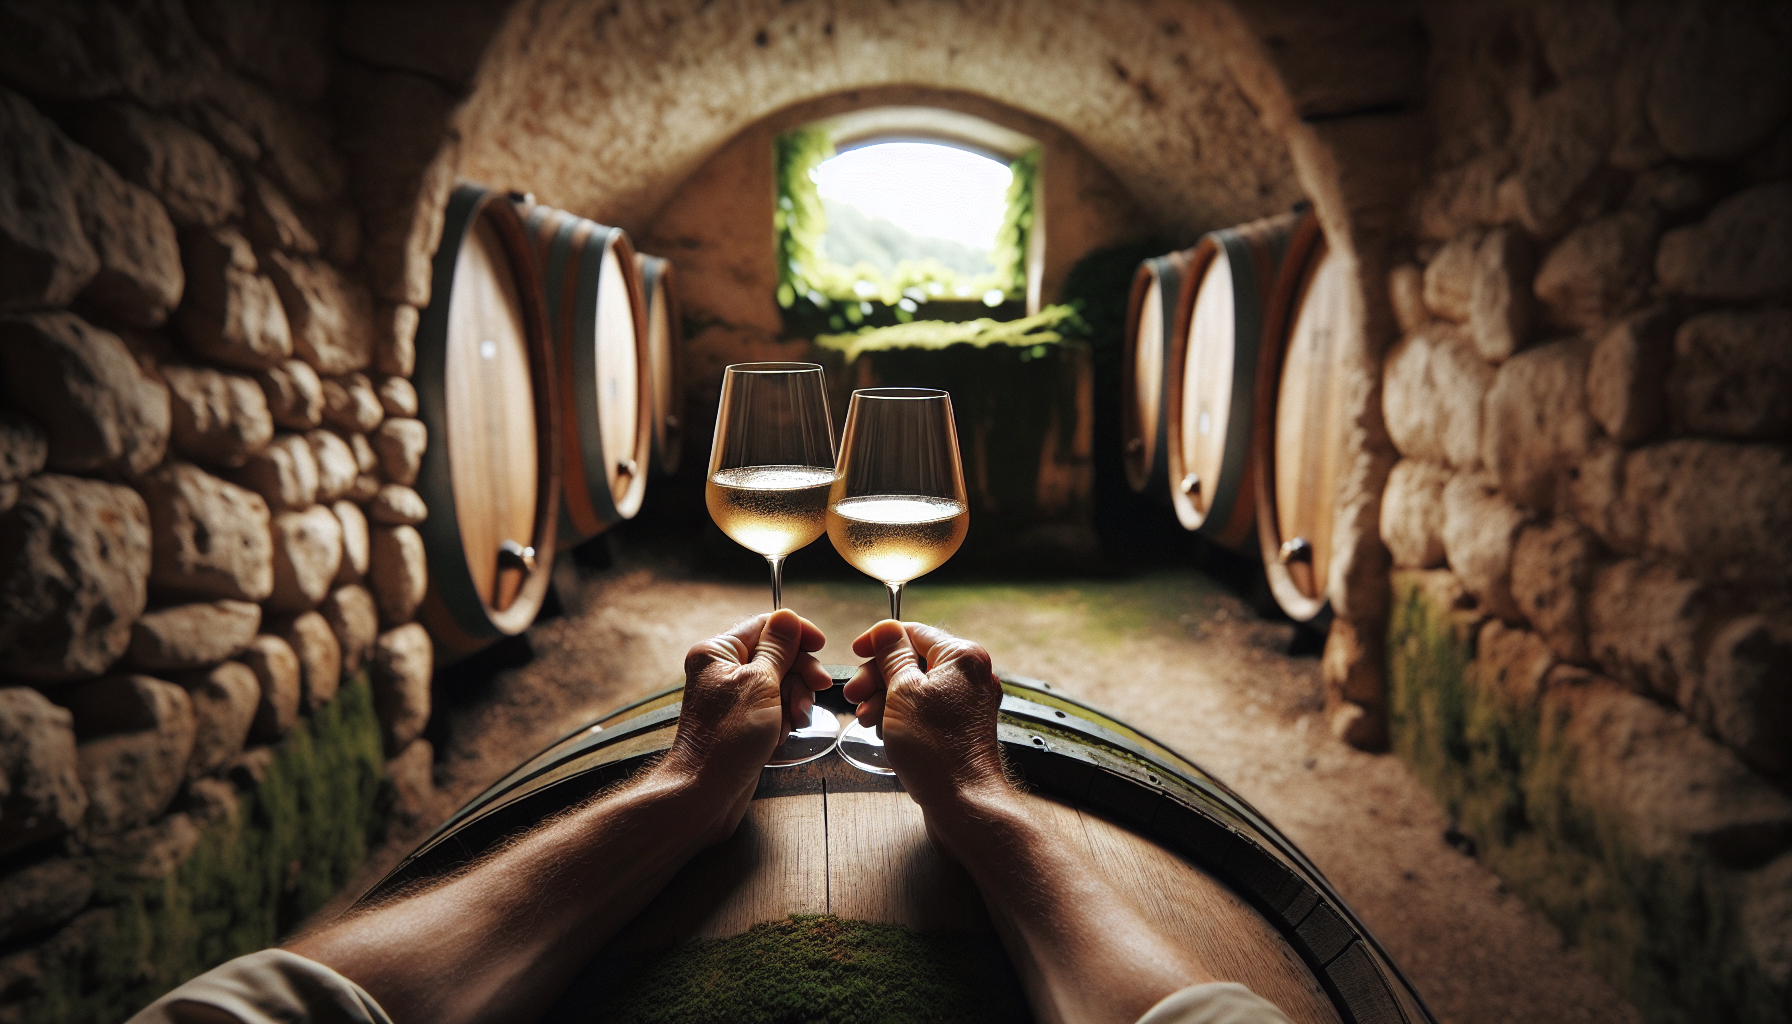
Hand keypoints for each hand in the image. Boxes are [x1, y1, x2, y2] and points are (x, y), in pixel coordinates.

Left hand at [659, 610, 832, 840]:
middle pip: (777, 655)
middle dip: (800, 674)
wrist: (706, 792)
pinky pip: (775, 707)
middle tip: (817, 690)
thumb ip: (778, 649)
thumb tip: (789, 617)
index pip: (765, 625)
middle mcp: (723, 670)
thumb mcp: (761, 684)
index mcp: (719, 651)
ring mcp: (733, 697)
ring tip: (796, 720)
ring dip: (795, 699)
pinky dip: (785, 718)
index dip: (797, 633)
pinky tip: (784, 734)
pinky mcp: (743, 721)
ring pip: (781, 683)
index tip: (820, 646)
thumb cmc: (727, 739)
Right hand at [842, 620, 1004, 809]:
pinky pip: (926, 707)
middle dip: (878, 677)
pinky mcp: (962, 724)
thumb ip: (892, 655)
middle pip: (914, 659)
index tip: (856, 652)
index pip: (913, 632)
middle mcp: (972, 674)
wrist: (962, 801)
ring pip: (916, 686)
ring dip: (886, 698)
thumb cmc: (936, 750)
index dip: (878, 641)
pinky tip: (885, 730)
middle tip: (854, 695)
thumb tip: (885, 630)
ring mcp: (969, 701)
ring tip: (867, 719)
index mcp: (962, 656)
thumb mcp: (902, 692)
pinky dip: (902, 714)